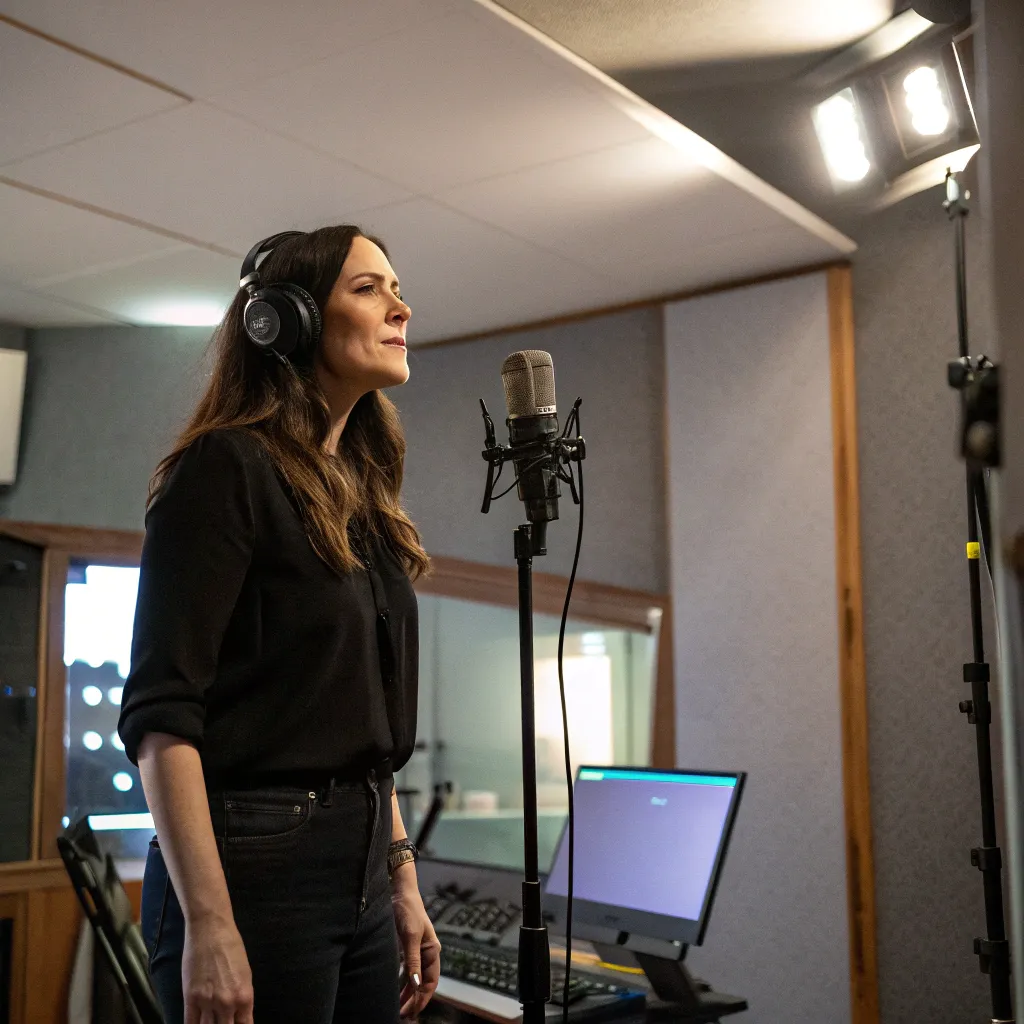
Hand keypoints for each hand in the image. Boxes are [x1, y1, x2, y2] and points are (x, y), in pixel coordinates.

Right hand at [182, 915, 253, 1023]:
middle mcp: (227, 1004)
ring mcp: (207, 1002)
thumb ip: (241, 998)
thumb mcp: (245, 973)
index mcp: (245, 997)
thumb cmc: (232, 946)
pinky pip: (189, 1023)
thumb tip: (236, 1015)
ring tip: (211, 1022)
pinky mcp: (190, 998)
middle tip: (222, 1023)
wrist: (211, 929)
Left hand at [391, 868, 440, 1019]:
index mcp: (433, 950)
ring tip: (398, 1007)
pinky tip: (395, 988)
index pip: (430, 982)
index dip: (422, 999)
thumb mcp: (409, 936)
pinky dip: (403, 981)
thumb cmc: (407, 910)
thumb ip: (412, 960)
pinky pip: (408, 970)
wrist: (400, 891)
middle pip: (424, 983)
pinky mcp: (407, 946)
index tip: (410, 1012)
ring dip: (408, 993)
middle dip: (415, 1000)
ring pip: (416, 978)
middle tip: (402, 1015)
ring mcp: (418, 949)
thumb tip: (415, 985)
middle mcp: (427, 952)